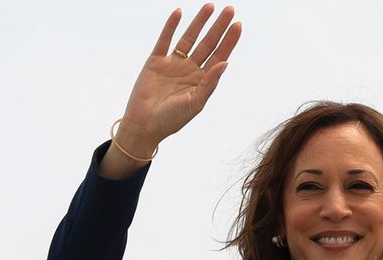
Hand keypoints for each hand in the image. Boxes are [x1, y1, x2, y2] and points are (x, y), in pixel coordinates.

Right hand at [118, 4, 241, 152]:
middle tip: (230, 10)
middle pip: (208, 43)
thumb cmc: (171, 120)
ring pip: (189, 38)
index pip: (219, 56)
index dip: (229, 41)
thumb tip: (225, 63)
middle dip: (219, 27)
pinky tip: (179, 13)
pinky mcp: (155, 62)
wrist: (144, 126)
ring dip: (199, 22)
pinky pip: (164, 40)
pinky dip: (171, 26)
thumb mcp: (195, 103)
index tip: (238, 25)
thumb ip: (210, 83)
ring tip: (210, 6)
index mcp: (202, 80)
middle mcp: (190, 69)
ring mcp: (173, 64)